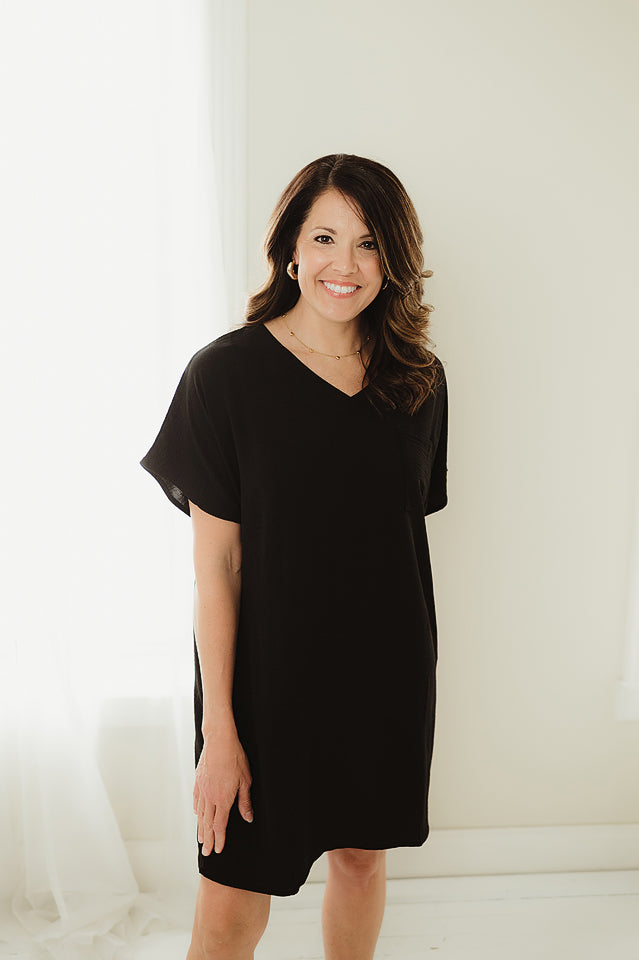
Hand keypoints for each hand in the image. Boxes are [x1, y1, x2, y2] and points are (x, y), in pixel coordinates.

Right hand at [193, 728, 253, 855]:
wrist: (219, 740)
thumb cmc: (235, 757)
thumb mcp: (245, 780)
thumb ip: (245, 801)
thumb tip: (248, 817)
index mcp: (223, 799)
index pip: (220, 825)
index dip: (220, 839)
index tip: (219, 850)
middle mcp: (210, 797)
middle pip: (208, 824)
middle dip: (208, 840)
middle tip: (206, 853)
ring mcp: (202, 789)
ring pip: (201, 814)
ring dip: (201, 829)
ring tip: (201, 840)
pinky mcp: (198, 781)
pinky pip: (197, 800)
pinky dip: (197, 811)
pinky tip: (198, 815)